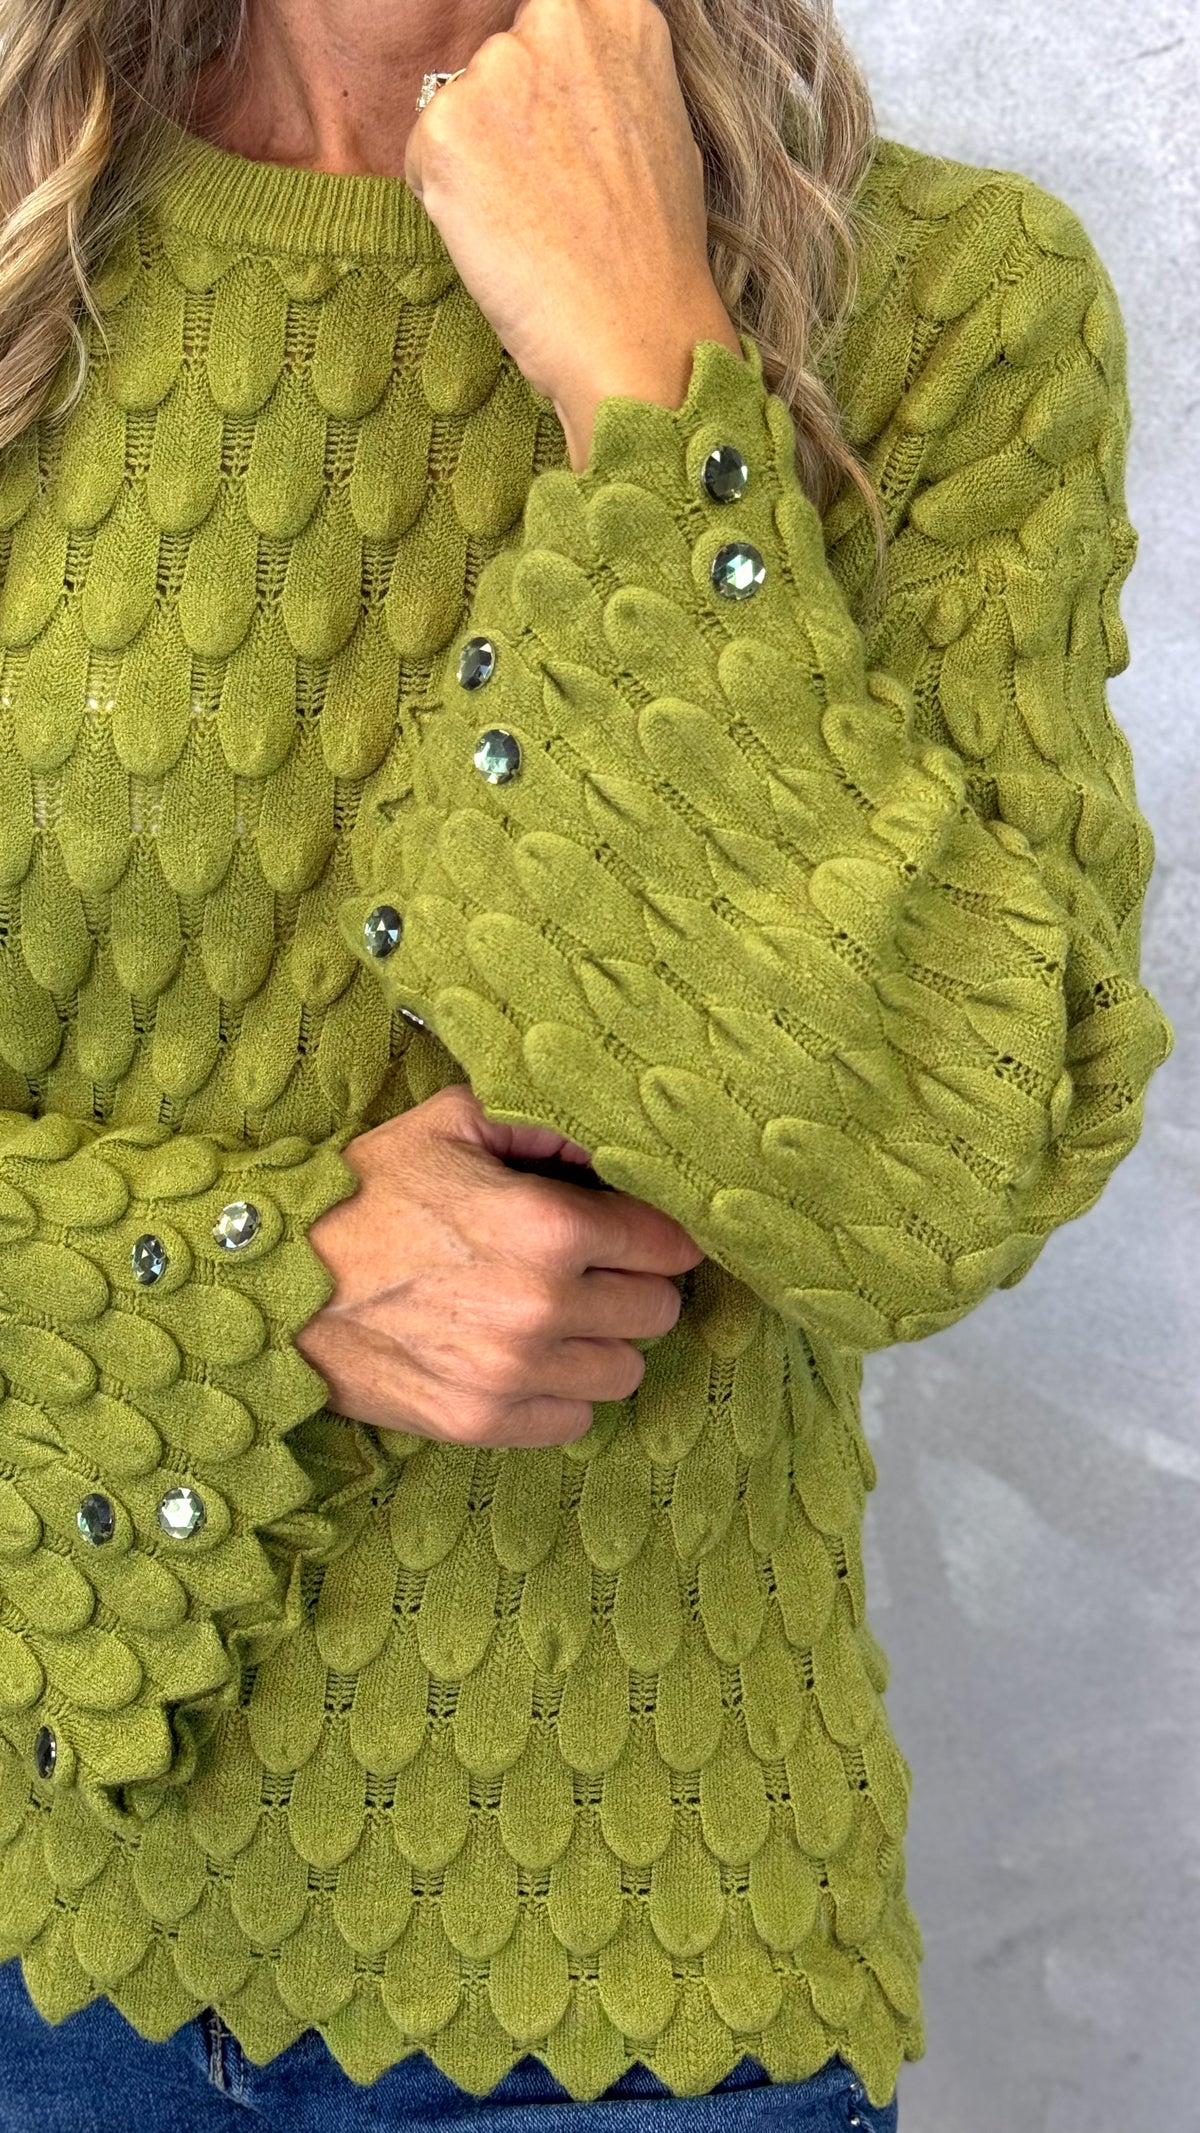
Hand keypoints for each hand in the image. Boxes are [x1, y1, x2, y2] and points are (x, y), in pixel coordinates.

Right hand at [294, 1081, 705, 1446]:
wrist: (272, 1280)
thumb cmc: (363, 1194)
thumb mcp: (450, 1123)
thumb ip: (542, 1122)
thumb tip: (610, 1138)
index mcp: (548, 1226)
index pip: (667, 1242)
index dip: (655, 1230)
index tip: (630, 1228)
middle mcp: (543, 1306)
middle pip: (658, 1310)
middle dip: (633, 1285)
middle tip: (592, 1270)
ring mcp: (513, 1373)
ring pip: (625, 1371)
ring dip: (601, 1343)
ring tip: (556, 1317)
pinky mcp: (481, 1422)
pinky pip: (573, 1421)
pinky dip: (560, 1394)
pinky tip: (523, 1359)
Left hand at [404, 0, 741, 466]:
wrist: (637, 335)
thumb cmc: (652, 252)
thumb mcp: (655, 123)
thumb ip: (602, 74)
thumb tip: (563, 75)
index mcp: (616, 11)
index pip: (543, 18)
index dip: (546, 85)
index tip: (556, 132)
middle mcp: (554, 20)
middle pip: (498, 58)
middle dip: (510, 116)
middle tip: (552, 190)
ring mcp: (496, 71)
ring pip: (459, 106)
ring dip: (478, 160)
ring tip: (534, 220)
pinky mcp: (445, 128)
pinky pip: (423, 155)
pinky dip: (446, 200)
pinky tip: (503, 239)